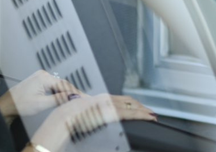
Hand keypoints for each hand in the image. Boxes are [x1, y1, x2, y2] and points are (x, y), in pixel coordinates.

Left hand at [0, 70, 79, 118]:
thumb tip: (71, 97)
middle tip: (81, 100)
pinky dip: (58, 91)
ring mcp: (40, 76)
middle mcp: (43, 74)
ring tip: (73, 100)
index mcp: (44, 78)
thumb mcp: (41, 104)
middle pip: (62, 84)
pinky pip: (53, 85)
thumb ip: (58, 99)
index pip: (65, 85)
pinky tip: (62, 97)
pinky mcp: (39, 81)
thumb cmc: (19, 104)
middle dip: (71, 92)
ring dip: (65, 92)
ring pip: (58, 84)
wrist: (7, 105)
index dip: (75, 92)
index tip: (82, 98)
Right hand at [30, 94, 155, 151]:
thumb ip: (89, 113)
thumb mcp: (81, 113)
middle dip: (140, 106)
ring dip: (143, 111)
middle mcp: (106, 99)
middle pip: (128, 101)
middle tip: (149, 112)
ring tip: (151, 115)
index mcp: (99, 98)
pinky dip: (142, 115)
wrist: (64, 117)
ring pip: (132, 106)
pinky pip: (131, 114)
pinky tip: (147, 118)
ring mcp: (110, 105)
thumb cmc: (68, 118)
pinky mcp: (112, 112)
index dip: (131, 103)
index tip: (139, 107)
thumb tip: (91, 117)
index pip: (120, 99)